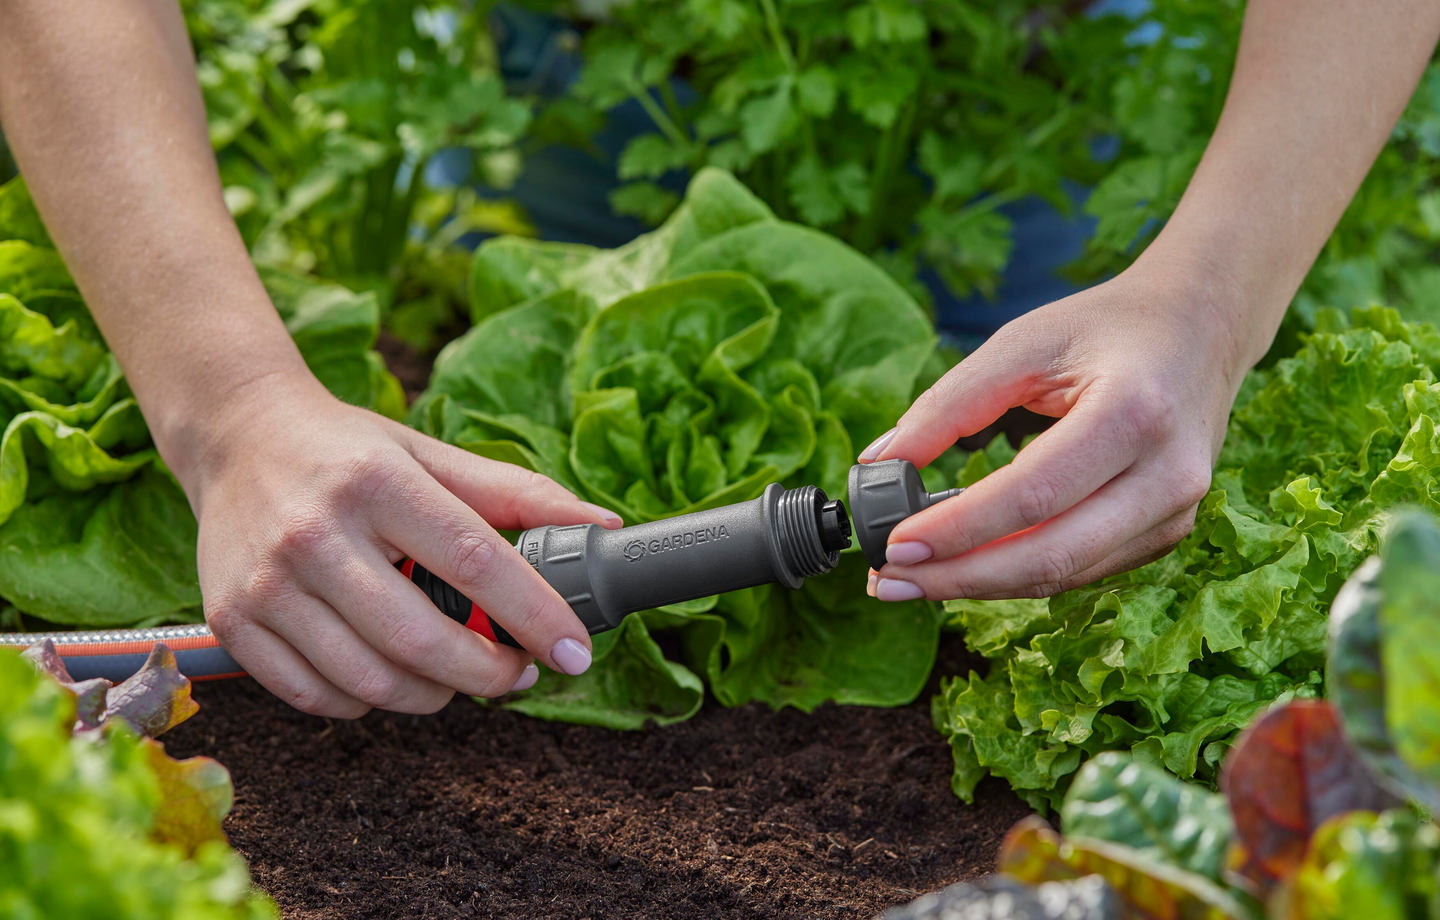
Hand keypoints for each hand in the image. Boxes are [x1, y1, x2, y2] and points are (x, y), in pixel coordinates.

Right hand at [170, 373, 621, 717]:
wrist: (235, 435)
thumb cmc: (348, 452)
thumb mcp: (431, 454)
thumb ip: (517, 493)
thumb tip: (603, 527)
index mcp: (376, 482)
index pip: (473, 561)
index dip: (534, 615)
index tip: (573, 650)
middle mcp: (315, 532)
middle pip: (420, 640)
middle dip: (488, 674)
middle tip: (517, 672)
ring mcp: (266, 582)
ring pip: (370, 682)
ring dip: (434, 695)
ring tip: (457, 673)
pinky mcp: (232, 620)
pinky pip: (315, 697)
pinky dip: (368, 702)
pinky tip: (389, 674)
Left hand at [860, 262, 1262, 601]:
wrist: (1201, 330)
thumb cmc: (1105, 329)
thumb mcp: (1022, 343)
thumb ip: (949, 404)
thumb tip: (879, 463)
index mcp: (1135, 413)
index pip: (1032, 495)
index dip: (959, 529)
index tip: (894, 544)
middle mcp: (1168, 474)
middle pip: (1051, 555)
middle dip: (960, 577)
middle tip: (889, 579)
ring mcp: (1175, 512)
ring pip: (1063, 575)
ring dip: (981, 586)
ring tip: (911, 579)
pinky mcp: (1167, 533)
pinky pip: (1080, 570)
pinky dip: (1016, 575)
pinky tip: (964, 568)